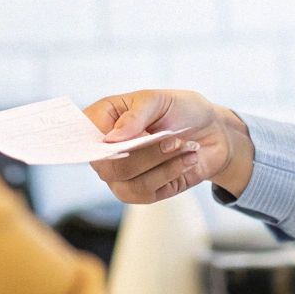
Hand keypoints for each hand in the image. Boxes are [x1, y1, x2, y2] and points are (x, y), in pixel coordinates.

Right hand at [83, 90, 255, 202]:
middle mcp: (106, 150)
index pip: (82, 137)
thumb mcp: (159, 100)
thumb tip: (111, 139)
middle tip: (173, 138)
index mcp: (103, 119)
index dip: (95, 143)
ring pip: (127, 182)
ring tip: (185, 146)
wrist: (212, 132)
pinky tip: (188, 159)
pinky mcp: (141, 193)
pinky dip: (171, 173)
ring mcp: (121, 174)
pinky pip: (146, 193)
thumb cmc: (181, 110)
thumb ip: (135, 115)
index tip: (117, 139)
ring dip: (162, 164)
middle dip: (145, 153)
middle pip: (107, 166)